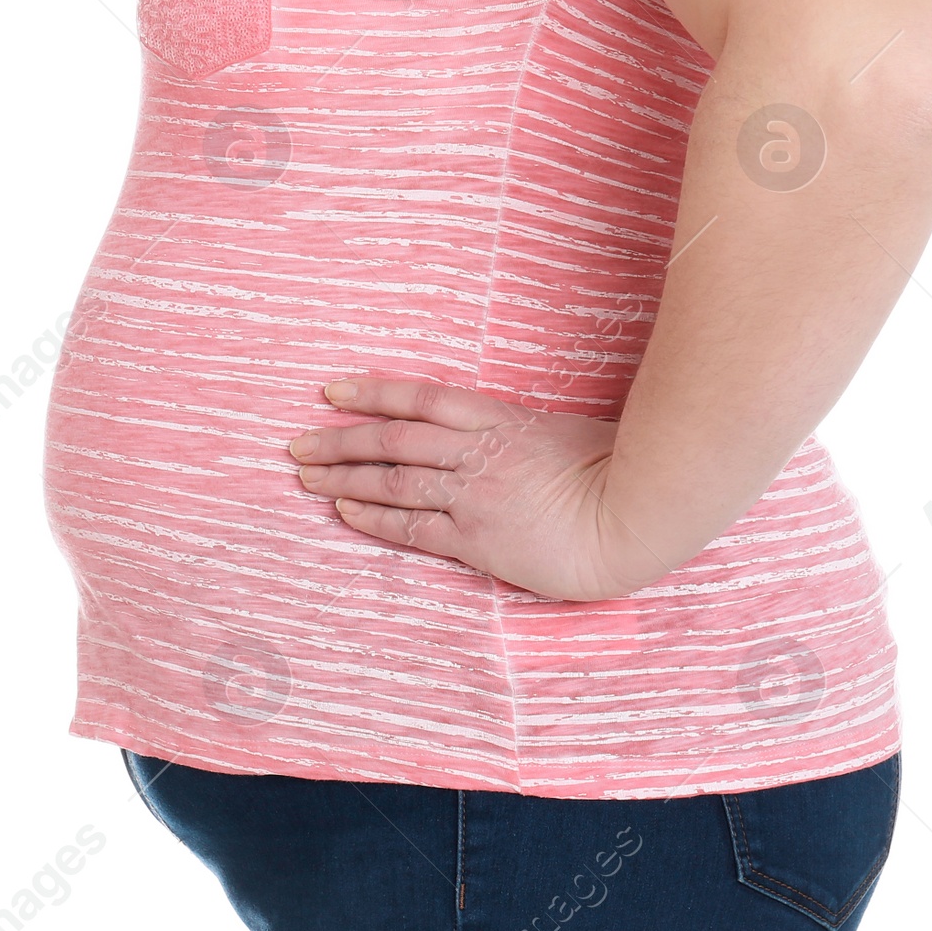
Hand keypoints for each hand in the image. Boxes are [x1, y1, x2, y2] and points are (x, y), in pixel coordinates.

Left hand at [288, 378, 665, 601]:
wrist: (634, 517)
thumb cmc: (620, 470)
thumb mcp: (569, 432)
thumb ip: (529, 433)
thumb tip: (511, 436)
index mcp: (502, 419)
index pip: (422, 399)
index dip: (374, 394)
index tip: (333, 391)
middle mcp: (479, 452)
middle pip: (393, 439)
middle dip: (340, 439)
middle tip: (297, 441)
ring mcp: (475, 495)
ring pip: (393, 480)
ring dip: (344, 477)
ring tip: (305, 475)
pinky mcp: (477, 539)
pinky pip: (414, 527)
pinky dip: (374, 518)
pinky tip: (343, 511)